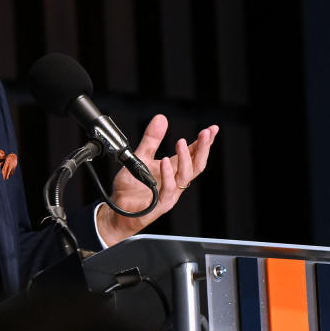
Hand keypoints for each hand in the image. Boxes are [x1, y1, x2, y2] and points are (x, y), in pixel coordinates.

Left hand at [95, 114, 218, 246]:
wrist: (117, 211)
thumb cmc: (130, 189)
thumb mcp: (140, 157)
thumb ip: (151, 139)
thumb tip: (161, 118)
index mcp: (173, 170)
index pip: (194, 155)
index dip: (204, 142)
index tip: (212, 129)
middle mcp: (175, 182)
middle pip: (197, 165)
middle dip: (203, 148)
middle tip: (206, 133)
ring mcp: (170, 194)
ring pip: (185, 176)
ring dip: (185, 158)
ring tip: (181, 142)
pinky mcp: (160, 204)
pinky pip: (168, 188)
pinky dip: (167, 174)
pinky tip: (165, 161)